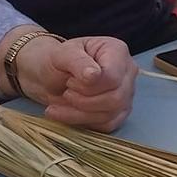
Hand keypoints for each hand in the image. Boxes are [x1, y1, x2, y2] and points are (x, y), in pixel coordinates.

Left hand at [15, 35, 135, 130]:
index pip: (113, 77)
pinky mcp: (119, 113)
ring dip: (80, 112)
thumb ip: (78, 62)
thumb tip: (93, 75)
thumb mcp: (61, 55)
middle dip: (84, 100)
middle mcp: (127, 73)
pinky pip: (107, 125)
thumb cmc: (57, 61)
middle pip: (115, 98)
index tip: (70, 81)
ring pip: (110, 114)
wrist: (49, 77)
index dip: (89, 86)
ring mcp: (126, 94)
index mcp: (117, 51)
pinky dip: (83, 121)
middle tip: (67, 91)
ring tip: (64, 100)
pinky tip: (68, 112)